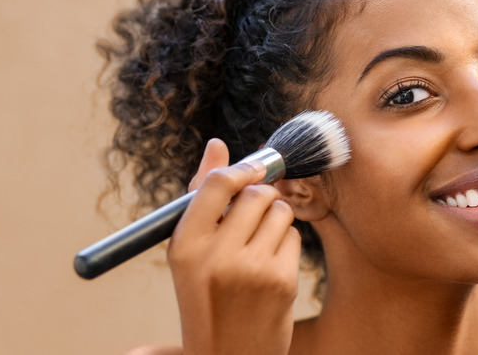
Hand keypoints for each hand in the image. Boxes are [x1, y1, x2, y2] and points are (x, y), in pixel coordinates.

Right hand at [168, 139, 300, 354]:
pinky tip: (270, 265)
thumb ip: (203, 196)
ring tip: (258, 244)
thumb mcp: (191, 250)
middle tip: (253, 216)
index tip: (250, 170)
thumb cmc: (207, 293)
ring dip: (274, 218)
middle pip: (255, 193)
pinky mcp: (280, 281)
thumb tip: (218, 144)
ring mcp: (250, 269)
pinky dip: (285, 242)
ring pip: (279, 210)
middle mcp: (215, 256)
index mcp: (185, 244)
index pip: (216, 183)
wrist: (227, 354)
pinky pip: (292, 235)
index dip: (240, 170)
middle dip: (260, 196)